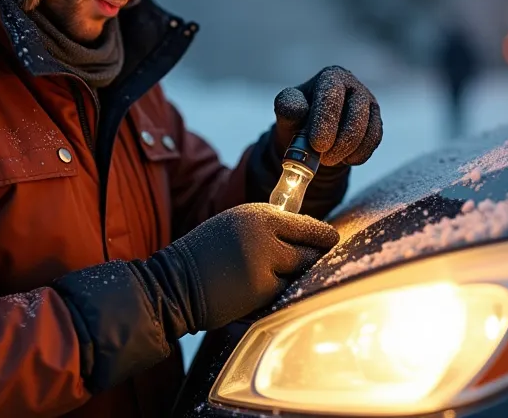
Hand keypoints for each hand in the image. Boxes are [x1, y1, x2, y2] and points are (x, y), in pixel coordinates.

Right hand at [155, 203, 338, 332]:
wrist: (175, 283)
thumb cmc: (206, 255)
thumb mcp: (235, 225)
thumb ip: (268, 227)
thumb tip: (307, 235)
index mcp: (258, 215)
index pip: (306, 225)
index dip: (323, 236)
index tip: (332, 241)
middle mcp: (265, 235)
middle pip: (312, 251)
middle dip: (314, 260)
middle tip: (312, 264)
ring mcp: (265, 264)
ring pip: (301, 273)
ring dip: (296, 278)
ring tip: (277, 278)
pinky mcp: (262, 290)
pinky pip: (286, 292)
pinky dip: (280, 294)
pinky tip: (262, 292)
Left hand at [273, 66, 382, 166]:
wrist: (312, 135)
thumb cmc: (298, 119)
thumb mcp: (287, 113)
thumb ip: (288, 108)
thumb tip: (297, 108)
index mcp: (330, 77)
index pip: (332, 95)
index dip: (326, 121)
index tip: (317, 145)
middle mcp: (353, 85)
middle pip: (356, 113)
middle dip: (340, 141)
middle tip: (324, 159)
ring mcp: (368, 103)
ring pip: (368, 129)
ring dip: (348, 150)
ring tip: (328, 160)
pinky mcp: (376, 121)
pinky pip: (374, 140)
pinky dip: (359, 155)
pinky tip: (343, 159)